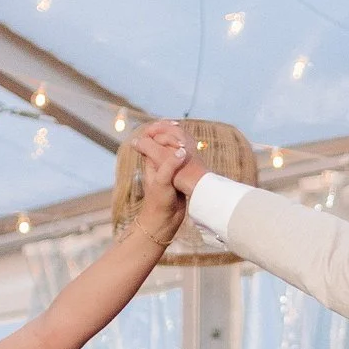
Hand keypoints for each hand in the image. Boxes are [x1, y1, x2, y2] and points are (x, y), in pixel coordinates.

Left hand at [131, 124, 185, 242]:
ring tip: (190, 140)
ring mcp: (170, 171)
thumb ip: (170, 165)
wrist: (164, 222)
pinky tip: (196, 155)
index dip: (159, 130)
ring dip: (182, 146)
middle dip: (172, 136)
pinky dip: (188, 157)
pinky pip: (184, 163)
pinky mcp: (180, 179)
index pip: (152, 139)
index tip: (172, 125)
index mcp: (152, 162)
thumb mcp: (163, 181)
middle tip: (182, 129)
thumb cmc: (159, 202)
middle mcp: (160, 164)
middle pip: (164, 144)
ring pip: (175, 153)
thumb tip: (182, 151)